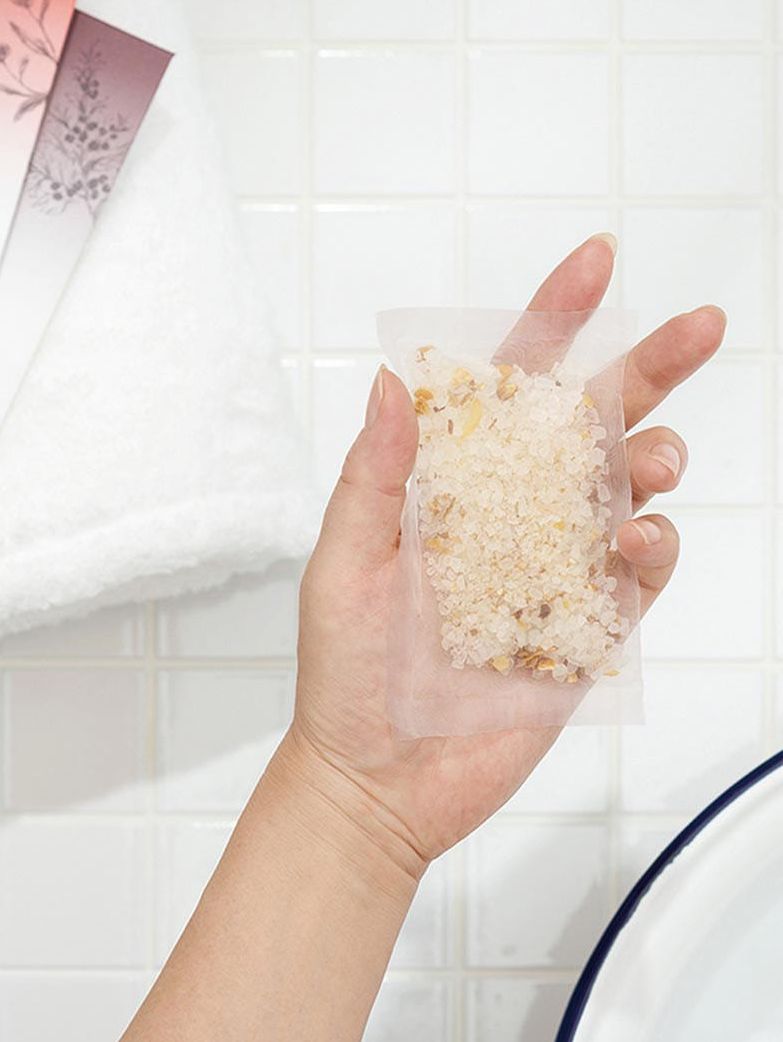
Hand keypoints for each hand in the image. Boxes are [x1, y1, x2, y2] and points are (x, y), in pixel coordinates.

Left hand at [288, 234, 724, 875]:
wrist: (377, 779)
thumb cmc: (345, 672)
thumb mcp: (342, 565)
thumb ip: (375, 477)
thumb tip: (393, 381)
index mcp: (449, 486)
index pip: (505, 390)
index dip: (551, 323)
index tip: (595, 262)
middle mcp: (509, 516)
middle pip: (589, 426)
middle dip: (647, 371)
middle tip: (700, 326)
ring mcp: (553, 571)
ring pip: (626, 493)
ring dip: (650, 460)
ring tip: (647, 461)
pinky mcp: (587, 633)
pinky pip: (639, 579)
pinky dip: (652, 551)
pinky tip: (638, 544)